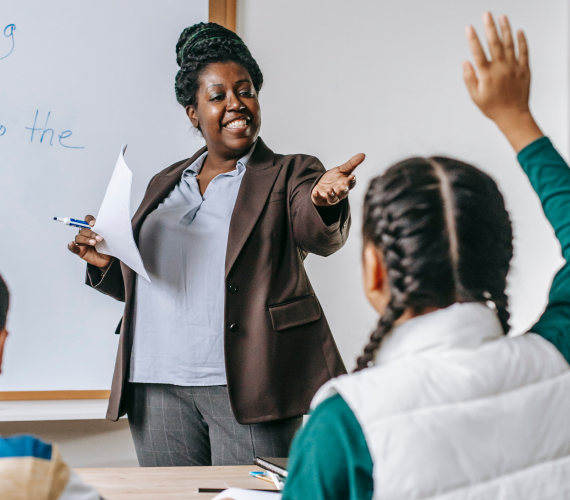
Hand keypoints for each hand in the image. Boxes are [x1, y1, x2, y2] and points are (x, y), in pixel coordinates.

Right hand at [67, 215, 111, 268]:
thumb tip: (104, 226)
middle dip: (91, 233)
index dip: (89, 220)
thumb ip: (104, 232)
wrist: (108, 260)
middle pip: (83, 230)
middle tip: (99, 238)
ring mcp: (82, 242)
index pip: (87, 220)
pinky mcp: (79, 251)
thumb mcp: (108, 239)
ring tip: (94, 243)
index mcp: (92, 229)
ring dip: (86, 240)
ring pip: (78, 238)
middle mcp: (85, 234)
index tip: (93, 224)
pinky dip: (71, 245)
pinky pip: (72, 248)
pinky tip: (71, 244)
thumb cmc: (108, 247)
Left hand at [312, 153, 364, 206]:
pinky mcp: (320, 199)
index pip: (351, 184)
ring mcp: (330, 197)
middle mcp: (339, 193)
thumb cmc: (334, 178)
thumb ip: (352, 163)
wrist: (322, 185)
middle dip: (343, 190)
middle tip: (343, 186)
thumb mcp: (342, 169)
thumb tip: (363, 154)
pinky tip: (315, 192)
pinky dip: (317, 197)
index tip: (352, 176)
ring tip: (329, 190)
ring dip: (331, 195)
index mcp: (346, 185)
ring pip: (332, 199)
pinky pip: (318, 199)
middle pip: (343, 193)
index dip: (352, 181)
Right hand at [463, 12, 542, 150]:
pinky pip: (524, 51)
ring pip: (510, 44)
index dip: (473, 39)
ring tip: (502, 17)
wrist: (513, 115)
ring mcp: (513, 67)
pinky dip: (521, 40)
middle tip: (486, 14)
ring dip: (505, 29)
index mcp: (486, 75)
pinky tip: (519, 31)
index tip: (469, 28)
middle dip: (490, 27)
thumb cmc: (492, 107)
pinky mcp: (524, 69)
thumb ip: (469, 79)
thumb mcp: (475, 97)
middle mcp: (500, 68)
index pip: (478, 53)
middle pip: (494, 43)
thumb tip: (465, 62)